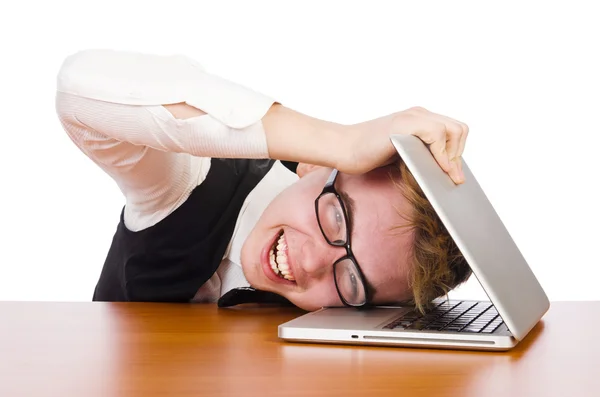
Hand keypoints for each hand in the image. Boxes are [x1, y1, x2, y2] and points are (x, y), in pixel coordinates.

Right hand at [339, 107, 468, 183]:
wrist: (343, 148)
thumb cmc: (365, 153)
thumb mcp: (401, 152)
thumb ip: (420, 153)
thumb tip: (444, 169)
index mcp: (418, 118)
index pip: (453, 131)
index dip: (456, 153)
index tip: (452, 174)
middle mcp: (418, 114)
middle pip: (459, 129)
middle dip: (458, 154)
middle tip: (448, 174)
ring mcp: (413, 116)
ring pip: (454, 130)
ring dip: (452, 155)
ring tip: (443, 172)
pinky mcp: (406, 124)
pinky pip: (438, 134)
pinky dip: (441, 154)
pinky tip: (436, 167)